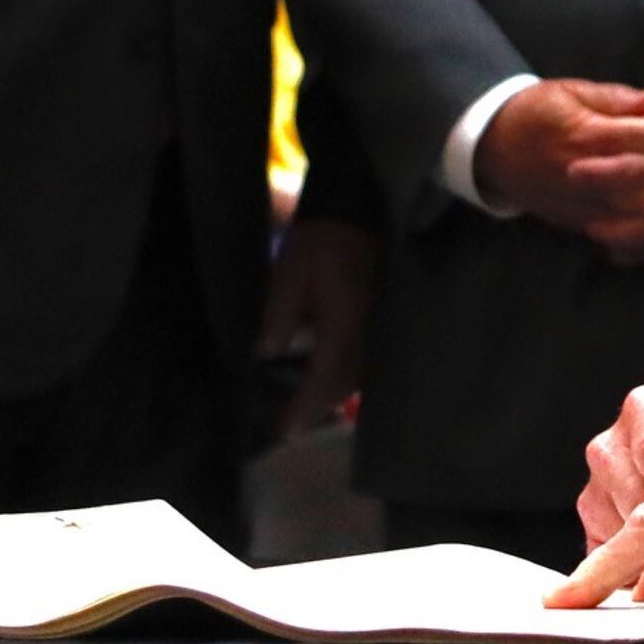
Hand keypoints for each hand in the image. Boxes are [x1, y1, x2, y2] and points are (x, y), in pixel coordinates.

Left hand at [255, 216, 378, 434]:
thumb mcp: (290, 271)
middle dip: (318, 406)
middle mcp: (367, 331)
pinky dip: (344, 376)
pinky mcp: (379, 321)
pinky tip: (328, 379)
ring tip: (306, 407)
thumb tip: (265, 353)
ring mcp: (377, 327)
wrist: (357, 213)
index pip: (326, 374)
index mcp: (345, 320)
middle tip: (290, 427)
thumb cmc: (320, 241)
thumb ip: (279, 312)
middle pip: (346, 383)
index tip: (286, 430)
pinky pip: (364, 361)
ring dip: (332, 394)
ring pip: (359, 376)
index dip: (306, 404)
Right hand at [474, 78, 643, 263]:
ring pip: (633, 224)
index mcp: (589, 134)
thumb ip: (615, 98)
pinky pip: (617, 238)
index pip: (642, 136)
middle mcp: (588, 174)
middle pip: (641, 192)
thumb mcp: (570, 92)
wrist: (490, 146)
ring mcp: (582, 203)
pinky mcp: (577, 222)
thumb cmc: (537, 110)